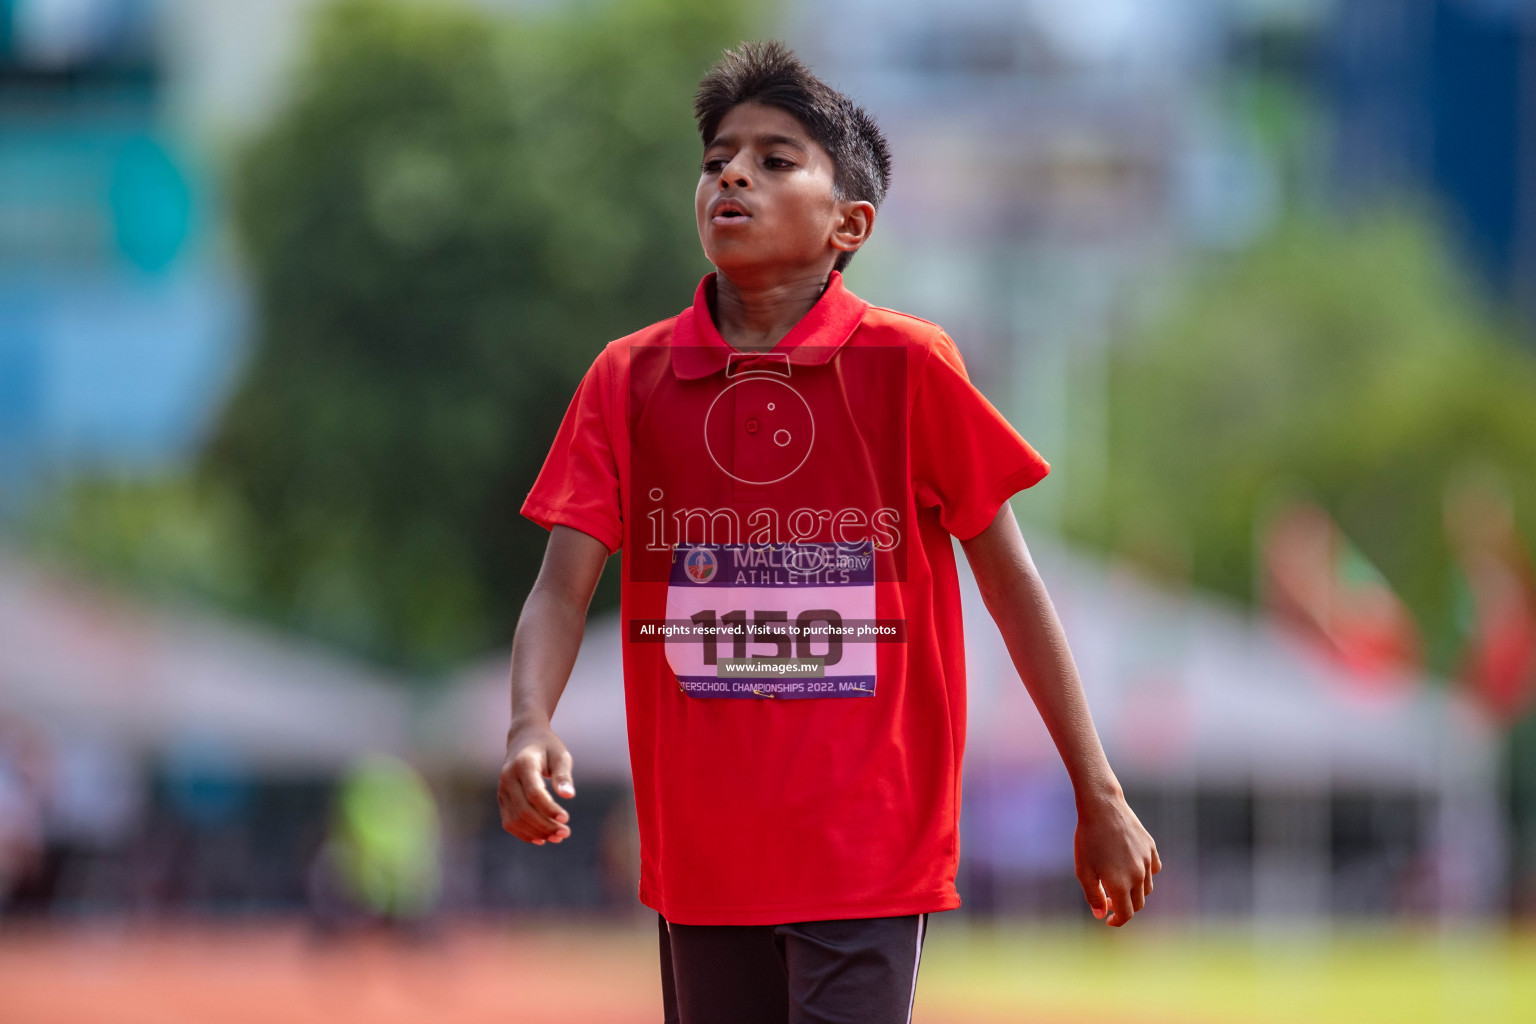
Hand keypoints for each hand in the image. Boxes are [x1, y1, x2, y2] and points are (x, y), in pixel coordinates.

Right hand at [498, 723, 575, 845]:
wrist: (524, 738)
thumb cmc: (547, 747)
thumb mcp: (560, 755)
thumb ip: (563, 775)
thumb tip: (569, 796)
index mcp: (523, 764)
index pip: (534, 793)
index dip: (549, 809)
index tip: (566, 818)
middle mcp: (508, 777)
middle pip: (524, 810)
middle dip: (545, 825)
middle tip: (566, 832)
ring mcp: (502, 789)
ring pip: (515, 819)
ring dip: (536, 832)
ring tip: (557, 837)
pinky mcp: (501, 798)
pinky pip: (509, 821)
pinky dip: (524, 833)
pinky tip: (541, 839)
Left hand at [1073, 788, 1159, 926]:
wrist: (1102, 807)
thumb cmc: (1088, 838)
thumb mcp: (1083, 869)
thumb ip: (1093, 895)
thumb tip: (1101, 914)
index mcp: (1120, 884)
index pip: (1126, 914)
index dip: (1117, 921)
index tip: (1109, 920)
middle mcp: (1137, 875)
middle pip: (1138, 904)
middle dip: (1124, 907)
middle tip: (1108, 900)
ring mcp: (1147, 861)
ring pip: (1147, 888)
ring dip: (1134, 892)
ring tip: (1118, 883)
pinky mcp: (1151, 848)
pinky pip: (1154, 869)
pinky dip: (1145, 875)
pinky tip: (1132, 868)